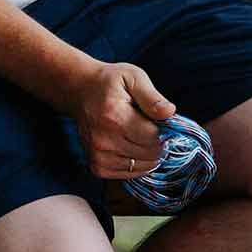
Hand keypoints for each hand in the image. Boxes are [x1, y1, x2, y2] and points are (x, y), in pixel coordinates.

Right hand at [61, 61, 175, 180]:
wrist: (81, 91)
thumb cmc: (110, 83)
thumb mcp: (133, 77)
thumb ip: (152, 97)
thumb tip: (169, 112)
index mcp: (114, 116)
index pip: (153, 137)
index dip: (165, 131)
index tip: (162, 121)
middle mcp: (104, 140)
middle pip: (149, 154)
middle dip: (159, 143)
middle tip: (153, 127)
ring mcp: (99, 156)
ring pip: (141, 167)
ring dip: (149, 155)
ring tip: (142, 136)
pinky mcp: (97, 167)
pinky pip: (129, 174)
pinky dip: (137, 164)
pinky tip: (134, 147)